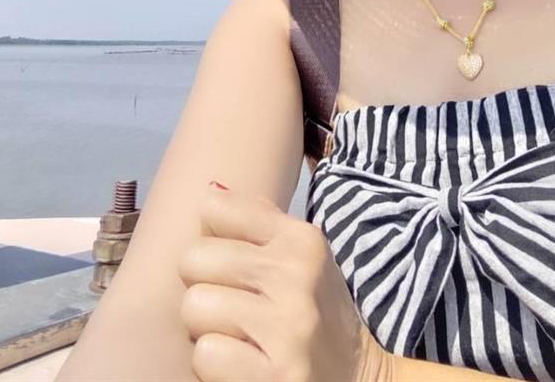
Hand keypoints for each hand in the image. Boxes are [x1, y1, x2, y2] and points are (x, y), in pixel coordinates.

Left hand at [178, 182, 389, 381]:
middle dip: (202, 286)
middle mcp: (298, 276)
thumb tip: (208, 191)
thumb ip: (257, 219)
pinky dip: (214, 364)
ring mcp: (289, 328)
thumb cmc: (316, 311)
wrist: (360, 379)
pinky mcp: (278, 375)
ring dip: (205, 328)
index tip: (231, 265)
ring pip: (194, 306)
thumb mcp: (301, 256)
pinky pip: (206, 355)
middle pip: (195, 259)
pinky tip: (239, 364)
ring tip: (235, 336)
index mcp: (302, 240)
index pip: (216, 211)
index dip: (211, 242)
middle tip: (230, 306)